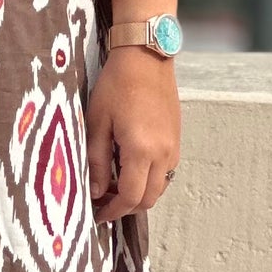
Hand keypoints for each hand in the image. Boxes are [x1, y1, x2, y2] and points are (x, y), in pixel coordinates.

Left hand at [86, 48, 180, 223]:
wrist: (146, 57)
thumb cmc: (117, 85)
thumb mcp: (97, 123)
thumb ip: (95, 161)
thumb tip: (95, 191)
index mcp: (141, 150)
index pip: (130, 197)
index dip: (112, 211)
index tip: (97, 215)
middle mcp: (163, 154)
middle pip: (148, 199)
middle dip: (125, 207)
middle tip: (102, 202)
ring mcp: (174, 148)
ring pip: (159, 188)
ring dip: (138, 194)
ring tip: (113, 185)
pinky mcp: (176, 140)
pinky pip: (165, 172)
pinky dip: (148, 180)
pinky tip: (129, 169)